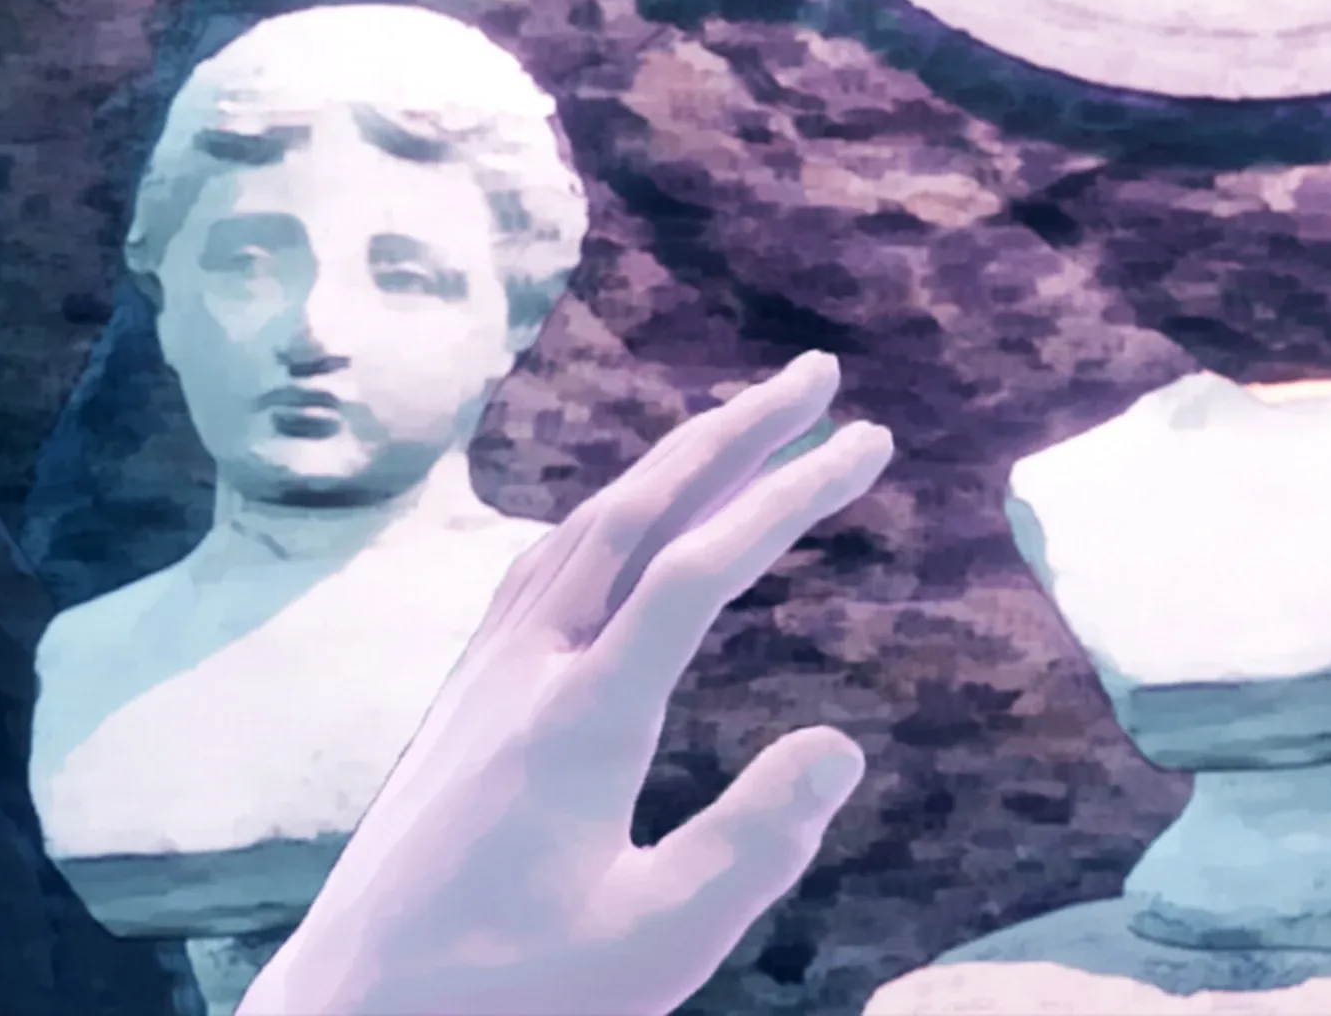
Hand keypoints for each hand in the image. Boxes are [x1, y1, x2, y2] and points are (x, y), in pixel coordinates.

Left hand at [241, 353, 897, 1015]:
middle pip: (639, 509)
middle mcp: (524, 670)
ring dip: (667, 466)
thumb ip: (754, 841)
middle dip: (734, 432)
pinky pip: (539, 570)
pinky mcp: (458, 708)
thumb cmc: (507, 1000)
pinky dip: (604, 518)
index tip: (872, 442)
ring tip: (739, 429)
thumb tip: (841, 742)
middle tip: (819, 377)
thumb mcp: (657, 941)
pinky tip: (618, 533)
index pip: (705, 566)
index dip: (793, 493)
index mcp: (583, 716)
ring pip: (582, 529)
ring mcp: (481, 681)